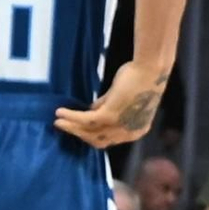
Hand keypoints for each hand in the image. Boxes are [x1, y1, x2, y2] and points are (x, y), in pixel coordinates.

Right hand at [55, 60, 170, 149]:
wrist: (150, 69)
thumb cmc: (140, 78)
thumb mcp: (122, 97)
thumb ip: (107, 106)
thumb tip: (91, 109)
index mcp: (135, 130)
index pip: (110, 139)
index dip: (93, 136)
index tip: (79, 129)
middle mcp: (128, 133)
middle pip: (98, 141)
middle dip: (80, 134)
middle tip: (65, 126)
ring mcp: (119, 126)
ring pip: (89, 132)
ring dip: (72, 127)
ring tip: (58, 121)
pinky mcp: (110, 115)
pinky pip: (86, 120)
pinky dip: (72, 117)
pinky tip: (61, 112)